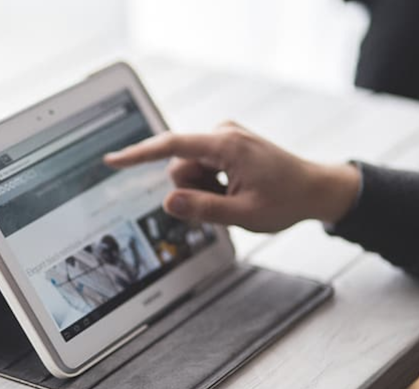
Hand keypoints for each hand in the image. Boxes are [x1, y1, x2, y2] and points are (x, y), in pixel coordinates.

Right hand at [103, 122, 360, 232]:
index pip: (170, 147)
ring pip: (188, 170)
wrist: (316, 189)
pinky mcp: (227, 146)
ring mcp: (225, 138)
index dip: (137, 155)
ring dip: (202, 189)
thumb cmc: (287, 200)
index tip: (112, 161)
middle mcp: (222, 134)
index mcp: (226, 145)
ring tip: (233, 196)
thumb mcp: (243, 213)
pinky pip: (201, 167)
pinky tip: (235, 189)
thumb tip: (168, 203)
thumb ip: (203, 208)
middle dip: (191, 189)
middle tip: (224, 202)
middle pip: (179, 166)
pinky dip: (210, 183)